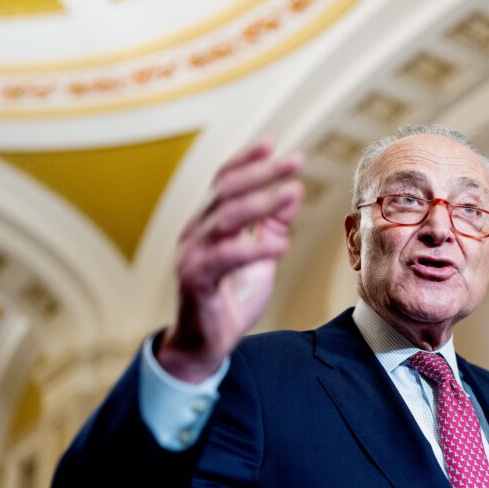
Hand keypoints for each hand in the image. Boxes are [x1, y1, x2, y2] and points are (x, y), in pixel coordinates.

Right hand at [158, 139, 303, 382]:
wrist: (207, 344)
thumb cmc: (231, 297)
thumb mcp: (259, 256)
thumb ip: (271, 226)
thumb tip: (293, 193)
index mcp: (208, 224)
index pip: (224, 181)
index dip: (246, 160)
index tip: (273, 143)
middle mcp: (196, 232)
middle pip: (227, 191)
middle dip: (262, 173)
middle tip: (295, 160)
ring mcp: (193, 255)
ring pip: (226, 218)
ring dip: (262, 202)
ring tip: (293, 192)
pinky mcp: (197, 280)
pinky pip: (226, 258)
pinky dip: (254, 249)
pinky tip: (281, 246)